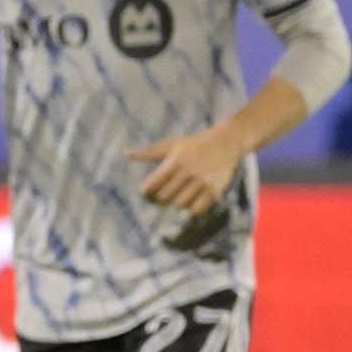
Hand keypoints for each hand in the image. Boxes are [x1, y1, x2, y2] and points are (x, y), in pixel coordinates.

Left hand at [128, 123, 247, 215]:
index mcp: (175, 161)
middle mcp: (188, 171)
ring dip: (177, 202)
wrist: (226, 142)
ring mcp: (202, 181)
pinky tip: (193, 198)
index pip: (153, 184)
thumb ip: (149, 152)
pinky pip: (197, 209)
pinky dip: (192, 207)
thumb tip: (125, 153)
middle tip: (163, 194)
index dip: (146, 191)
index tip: (147, 191)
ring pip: (180, 204)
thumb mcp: (171, 144)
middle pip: (165, 197)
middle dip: (160, 198)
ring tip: (181, 193)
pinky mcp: (215, 189)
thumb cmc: (193, 144)